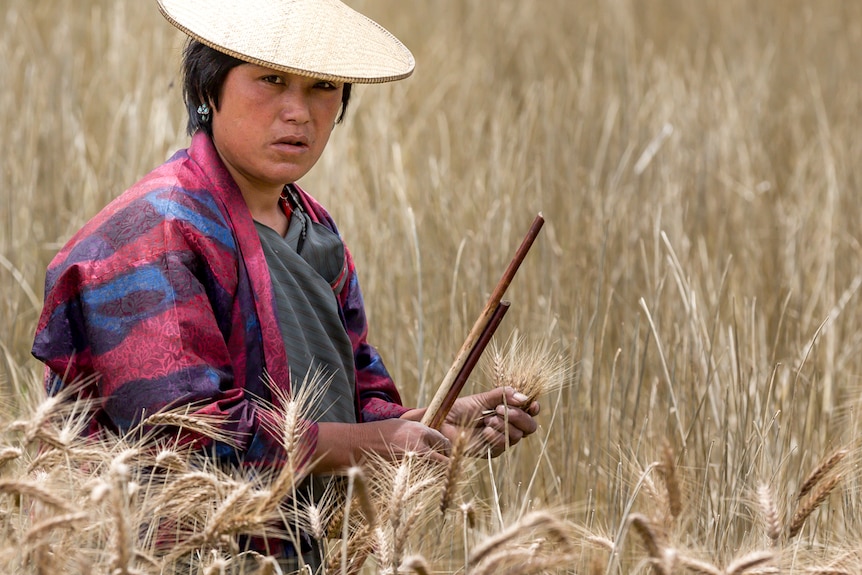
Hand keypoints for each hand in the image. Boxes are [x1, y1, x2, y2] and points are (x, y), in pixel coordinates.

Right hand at [314, 418, 450, 470]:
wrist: (356, 445)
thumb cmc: (375, 433)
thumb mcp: (399, 424)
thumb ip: (416, 430)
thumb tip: (428, 435)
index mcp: (419, 430)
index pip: (443, 440)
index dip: (446, 449)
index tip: (445, 454)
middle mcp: (421, 445)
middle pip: (446, 457)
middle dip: (447, 463)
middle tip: (445, 469)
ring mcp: (414, 461)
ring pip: (437, 470)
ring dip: (438, 474)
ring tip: (435, 477)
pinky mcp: (406, 474)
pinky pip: (423, 480)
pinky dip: (425, 482)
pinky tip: (422, 483)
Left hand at [443, 387, 539, 457]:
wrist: (443, 422)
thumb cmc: (462, 408)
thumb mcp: (483, 398)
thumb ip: (503, 395)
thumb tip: (523, 396)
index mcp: (508, 411)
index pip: (529, 412)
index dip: (533, 408)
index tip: (531, 403)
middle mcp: (508, 426)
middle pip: (529, 426)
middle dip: (518, 416)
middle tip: (501, 409)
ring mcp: (501, 439)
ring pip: (517, 435)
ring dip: (504, 425)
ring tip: (487, 420)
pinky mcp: (492, 451)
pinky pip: (504, 445)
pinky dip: (496, 436)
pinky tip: (485, 431)